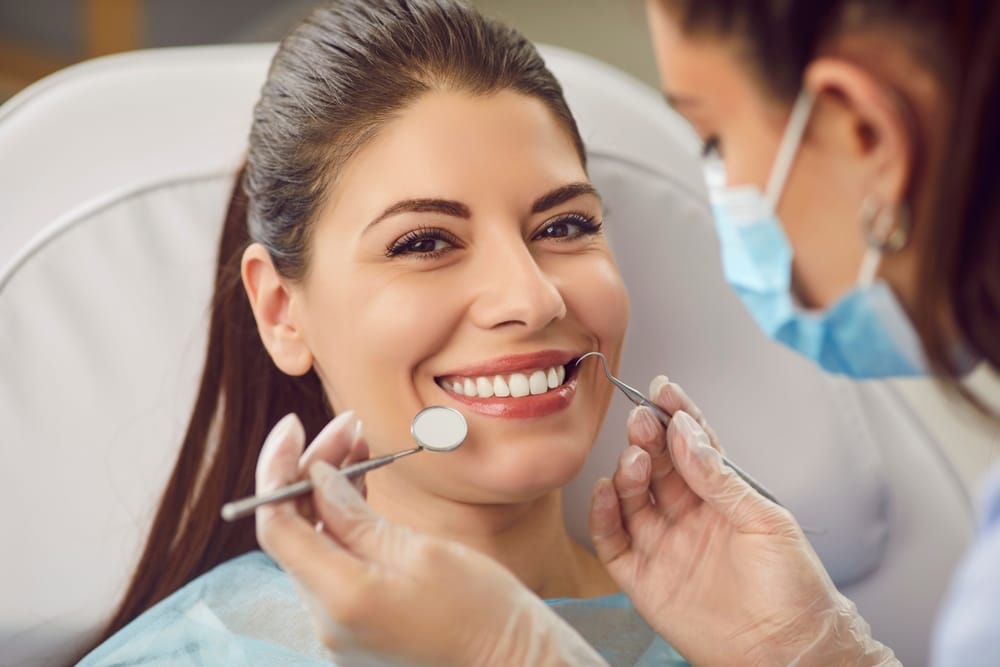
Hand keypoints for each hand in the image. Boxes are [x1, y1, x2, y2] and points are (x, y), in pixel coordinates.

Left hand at [255, 411, 608, 666]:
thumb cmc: (484, 613)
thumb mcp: (422, 550)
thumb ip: (356, 516)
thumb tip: (316, 478)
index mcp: (340, 598)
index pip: (276, 524)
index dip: (278, 468)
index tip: (295, 427)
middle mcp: (327, 621)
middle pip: (294, 531)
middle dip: (310, 471)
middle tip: (347, 426)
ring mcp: (339, 629)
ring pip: (313, 545)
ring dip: (326, 492)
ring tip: (358, 445)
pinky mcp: (356, 628)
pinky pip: (333, 566)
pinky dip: (341, 524)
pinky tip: (360, 488)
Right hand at [588, 377, 898, 666]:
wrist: (788, 652)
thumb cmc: (793, 588)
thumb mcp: (766, 521)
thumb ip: (720, 478)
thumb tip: (686, 433)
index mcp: (721, 497)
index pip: (692, 447)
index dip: (677, 417)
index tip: (664, 389)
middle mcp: (688, 516)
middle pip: (657, 467)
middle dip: (648, 438)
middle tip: (642, 419)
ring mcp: (663, 546)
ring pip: (632, 498)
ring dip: (628, 472)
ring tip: (636, 459)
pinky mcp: (643, 579)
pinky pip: (612, 542)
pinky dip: (604, 515)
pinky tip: (606, 491)